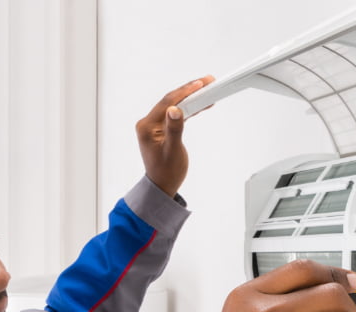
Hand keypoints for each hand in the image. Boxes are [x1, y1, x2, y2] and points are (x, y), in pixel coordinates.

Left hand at [136, 76, 213, 197]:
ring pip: (175, 105)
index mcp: (147, 127)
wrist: (162, 186)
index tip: (200, 84)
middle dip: (190, 90)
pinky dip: (189, 108)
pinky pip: (176, 114)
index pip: (168, 103)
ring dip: (191, 97)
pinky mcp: (162, 129)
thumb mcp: (172, 151)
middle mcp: (148, 123)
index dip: (185, 92)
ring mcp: (154, 125)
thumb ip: (174, 129)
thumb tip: (175, 110)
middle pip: (171, 101)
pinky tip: (200, 103)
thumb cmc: (166, 173)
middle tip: (207, 81)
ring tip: (207, 89)